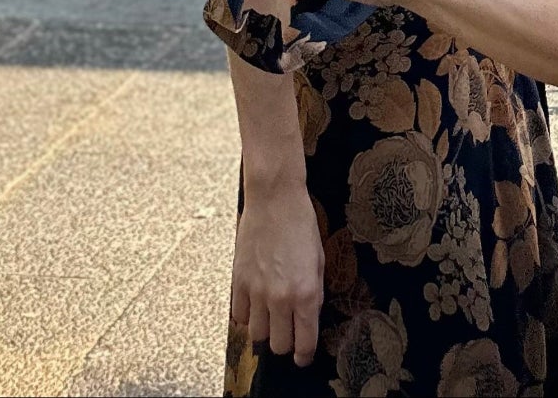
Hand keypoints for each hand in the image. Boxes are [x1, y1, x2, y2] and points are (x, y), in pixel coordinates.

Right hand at [232, 183, 324, 365]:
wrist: (275, 200)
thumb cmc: (301, 225)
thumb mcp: (319, 261)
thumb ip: (313, 294)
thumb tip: (307, 319)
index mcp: (307, 293)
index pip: (304, 343)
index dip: (304, 355)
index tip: (303, 356)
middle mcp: (281, 297)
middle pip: (279, 345)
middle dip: (286, 344)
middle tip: (289, 333)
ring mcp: (256, 291)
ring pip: (257, 335)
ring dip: (265, 330)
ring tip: (271, 316)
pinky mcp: (238, 281)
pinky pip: (238, 316)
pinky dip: (246, 316)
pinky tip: (254, 303)